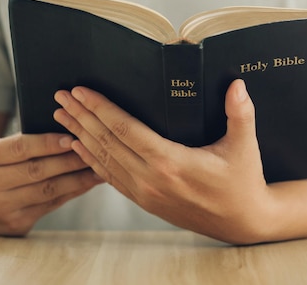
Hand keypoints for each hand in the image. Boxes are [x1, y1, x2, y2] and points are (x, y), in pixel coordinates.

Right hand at [0, 133, 103, 234]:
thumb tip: (68, 132)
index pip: (19, 148)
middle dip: (69, 160)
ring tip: (98, 166)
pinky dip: (73, 191)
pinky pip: (51, 204)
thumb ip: (22, 143)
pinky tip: (89, 181)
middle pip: (36, 171)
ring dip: (77, 178)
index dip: (47, 143)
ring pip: (47, 190)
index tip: (71, 137)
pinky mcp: (15, 223)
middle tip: (93, 150)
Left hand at [53, 79, 274, 244]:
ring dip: (80, 136)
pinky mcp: (146, 202)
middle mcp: (151, 179)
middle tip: (60, 97)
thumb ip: (240, 113)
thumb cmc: (243, 183)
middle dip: (81, 117)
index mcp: (171, 162)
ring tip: (62, 117)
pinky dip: (92, 160)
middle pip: (106, 143)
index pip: (125, 129)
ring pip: (103, 161)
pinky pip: (111, 179)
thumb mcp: (245, 146)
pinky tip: (80, 148)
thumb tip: (237, 84)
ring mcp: (146, 194)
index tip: (81, 92)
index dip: (100, 108)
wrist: (242, 222)